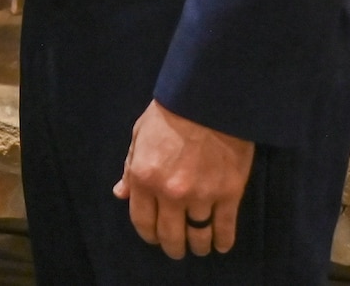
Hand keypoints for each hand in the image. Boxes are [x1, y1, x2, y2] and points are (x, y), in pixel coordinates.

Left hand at [113, 100, 254, 259]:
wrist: (209, 99)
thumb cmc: (170, 113)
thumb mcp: (139, 135)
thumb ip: (129, 168)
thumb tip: (120, 194)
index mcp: (144, 178)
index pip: (142, 221)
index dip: (148, 234)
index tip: (154, 238)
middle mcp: (170, 193)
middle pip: (170, 235)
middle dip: (172, 246)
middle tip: (176, 249)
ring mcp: (201, 196)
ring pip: (198, 236)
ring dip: (197, 246)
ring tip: (199, 247)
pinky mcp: (228, 194)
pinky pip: (225, 228)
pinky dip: (223, 241)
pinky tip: (221, 244)